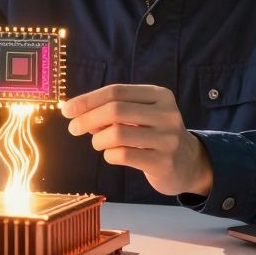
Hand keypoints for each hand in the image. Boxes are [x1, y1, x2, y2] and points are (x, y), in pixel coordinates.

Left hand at [61, 84, 212, 196]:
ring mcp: (167, 139)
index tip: (67, 109)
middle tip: (73, 128)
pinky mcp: (163, 162)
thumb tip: (75, 111)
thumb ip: (113, 110)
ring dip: (98, 139)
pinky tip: (111, 154)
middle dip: (87, 119)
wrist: (188, 163)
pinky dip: (109, 155)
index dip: (88, 100)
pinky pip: (123, 155)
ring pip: (117, 133)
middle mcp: (166, 114)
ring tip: (98, 143)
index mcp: (159, 95)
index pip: (116, 91)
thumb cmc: (154, 134)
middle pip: (115, 110)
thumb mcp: (141, 115)